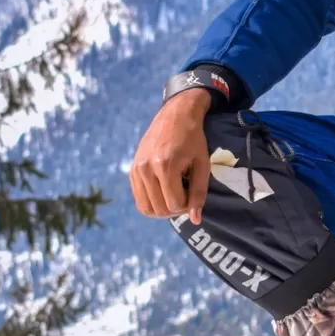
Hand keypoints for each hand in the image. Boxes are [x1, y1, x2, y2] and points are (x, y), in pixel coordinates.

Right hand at [129, 89, 211, 224]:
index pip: (174, 204)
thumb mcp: (202, 164)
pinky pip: (139, 199)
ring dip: (163, 209)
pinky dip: (152, 203)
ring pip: (146, 208)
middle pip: (159, 209)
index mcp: (165, 166)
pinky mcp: (131, 170)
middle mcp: (146, 169)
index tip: (193, 195)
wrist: (175, 116)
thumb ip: (199, 192)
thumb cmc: (193, 139)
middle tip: (185, 196)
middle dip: (175, 209)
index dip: (187, 206)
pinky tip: (164, 192)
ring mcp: (136, 170)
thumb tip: (195, 219)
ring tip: (174, 195)